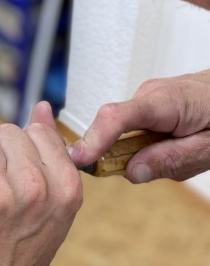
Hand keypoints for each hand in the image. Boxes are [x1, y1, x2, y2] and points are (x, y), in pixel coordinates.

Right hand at [68, 70, 209, 182]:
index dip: (93, 139)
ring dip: (147, 150)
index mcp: (166, 102)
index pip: (117, 118)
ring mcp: (149, 94)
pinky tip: (180, 142)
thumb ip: (172, 160)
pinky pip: (138, 127)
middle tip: (172, 165)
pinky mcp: (151, 100)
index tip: (78, 159)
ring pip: (129, 131)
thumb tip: (131, 172)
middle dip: (130, 156)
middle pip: (117, 129)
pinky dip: (151, 142)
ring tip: (187, 150)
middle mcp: (150, 93)